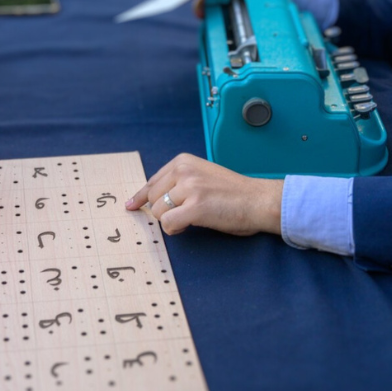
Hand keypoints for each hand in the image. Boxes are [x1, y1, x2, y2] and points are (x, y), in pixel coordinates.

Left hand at [124, 154, 282, 236]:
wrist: (259, 200)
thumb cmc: (234, 194)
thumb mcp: (203, 177)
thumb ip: (179, 182)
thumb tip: (150, 200)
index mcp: (183, 161)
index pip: (152, 181)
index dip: (141, 197)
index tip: (132, 205)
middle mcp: (184, 170)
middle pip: (152, 199)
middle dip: (163, 212)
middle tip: (185, 215)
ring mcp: (189, 187)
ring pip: (157, 212)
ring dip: (171, 220)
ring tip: (192, 218)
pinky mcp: (195, 207)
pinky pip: (167, 224)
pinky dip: (175, 229)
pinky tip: (189, 226)